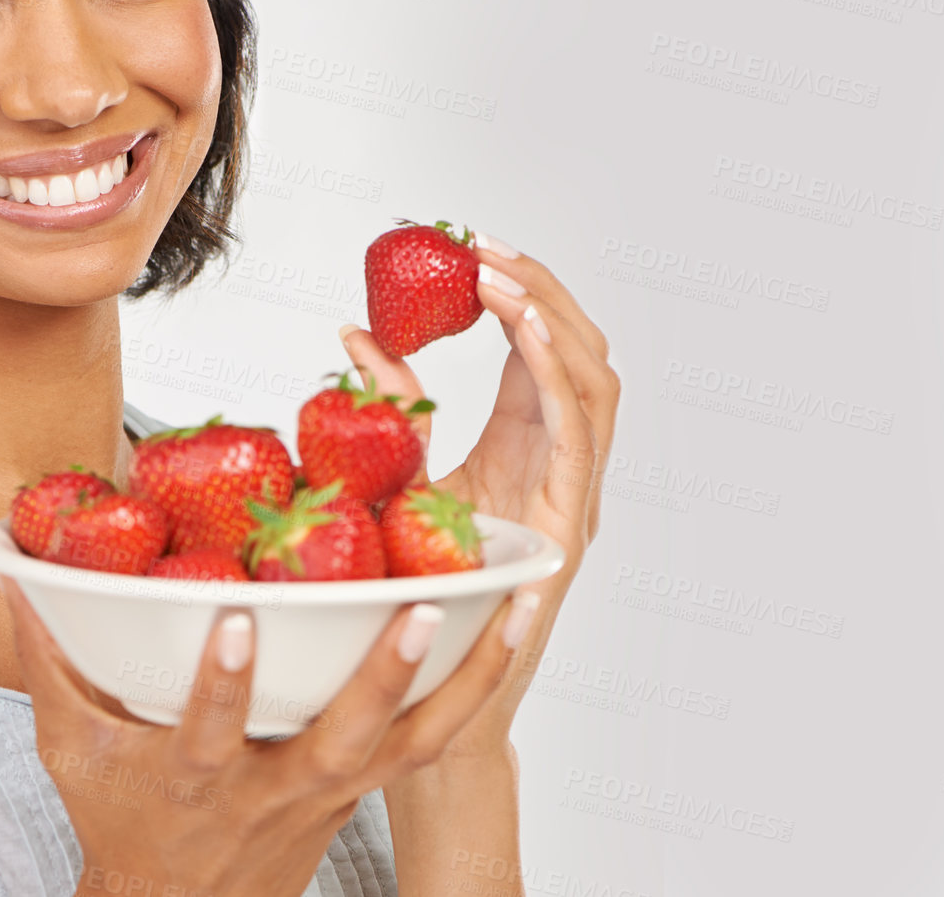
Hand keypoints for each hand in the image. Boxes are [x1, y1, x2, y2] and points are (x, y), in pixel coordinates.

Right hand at [0, 570, 531, 896]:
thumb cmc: (126, 817)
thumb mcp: (71, 745)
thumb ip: (51, 656)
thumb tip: (18, 569)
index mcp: (197, 779)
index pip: (209, 732)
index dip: (222, 681)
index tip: (233, 615)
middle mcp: (275, 789)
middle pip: (337, 742)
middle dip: (378, 678)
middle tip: (412, 608)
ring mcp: (332, 792)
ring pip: (411, 744)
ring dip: (465, 678)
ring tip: (513, 606)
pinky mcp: (365, 788)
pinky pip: (433, 741)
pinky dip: (475, 687)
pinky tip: (509, 629)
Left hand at [338, 230, 619, 746]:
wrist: (428, 694)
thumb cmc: (416, 590)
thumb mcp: (398, 478)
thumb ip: (389, 408)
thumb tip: (349, 333)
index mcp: (526, 447)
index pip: (541, 350)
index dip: (520, 292)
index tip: (472, 248)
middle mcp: (560, 464)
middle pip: (579, 351)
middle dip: (541, 290)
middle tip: (482, 248)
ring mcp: (573, 494)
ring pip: (595, 382)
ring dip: (551, 321)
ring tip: (499, 278)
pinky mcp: (569, 524)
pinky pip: (581, 435)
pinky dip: (558, 377)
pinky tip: (521, 334)